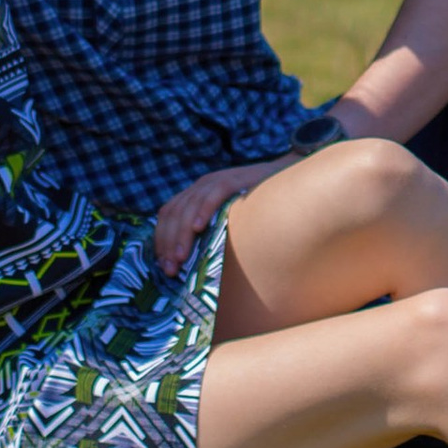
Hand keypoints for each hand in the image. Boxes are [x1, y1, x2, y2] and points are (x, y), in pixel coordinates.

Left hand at [151, 158, 282, 276]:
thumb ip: (211, 230)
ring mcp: (216, 181)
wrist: (286, 179)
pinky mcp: (234, 180)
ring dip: (181, 234)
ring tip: (180, 258)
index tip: (163, 264)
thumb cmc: (257, 206)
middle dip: (168, 243)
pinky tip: (198, 228)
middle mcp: (201, 185)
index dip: (161, 239)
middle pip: (174, 212)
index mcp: (195, 193)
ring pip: (189, 206)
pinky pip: (214, 195)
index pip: (167, 213)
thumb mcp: (227, 216)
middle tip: (170, 269)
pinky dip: (203, 210)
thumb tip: (192, 262)